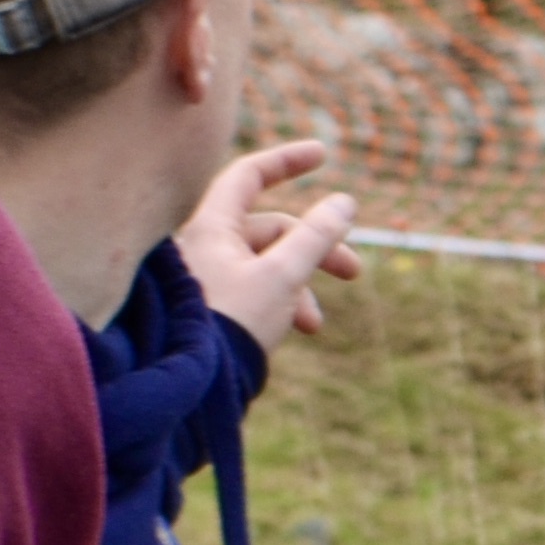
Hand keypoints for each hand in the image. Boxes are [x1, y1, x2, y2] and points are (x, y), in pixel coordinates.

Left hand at [183, 138, 364, 349]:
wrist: (190, 389)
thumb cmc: (232, 325)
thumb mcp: (283, 276)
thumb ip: (316, 237)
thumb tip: (345, 203)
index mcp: (211, 228)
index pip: (249, 175)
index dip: (287, 160)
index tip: (323, 155)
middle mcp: (204, 247)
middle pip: (271, 229)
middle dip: (316, 249)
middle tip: (354, 273)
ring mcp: (208, 278)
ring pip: (267, 264)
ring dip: (301, 285)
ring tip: (314, 324)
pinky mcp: (214, 308)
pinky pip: (255, 290)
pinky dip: (282, 302)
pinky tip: (297, 330)